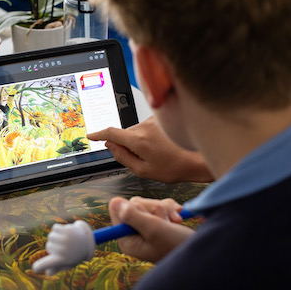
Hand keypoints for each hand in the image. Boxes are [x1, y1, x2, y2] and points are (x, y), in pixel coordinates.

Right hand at [32, 220, 94, 274]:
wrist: (89, 241)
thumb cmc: (76, 254)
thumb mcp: (68, 262)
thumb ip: (57, 267)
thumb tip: (48, 273)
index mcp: (62, 260)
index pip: (49, 264)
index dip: (40, 266)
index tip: (35, 268)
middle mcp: (63, 251)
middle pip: (48, 246)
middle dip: (54, 246)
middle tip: (64, 246)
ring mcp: (65, 241)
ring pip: (51, 236)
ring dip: (56, 237)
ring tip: (65, 239)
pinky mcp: (67, 231)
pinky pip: (55, 228)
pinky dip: (58, 229)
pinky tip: (65, 232)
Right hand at [87, 115, 211, 182]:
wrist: (198, 158)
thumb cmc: (175, 167)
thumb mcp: (144, 171)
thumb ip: (123, 158)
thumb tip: (111, 147)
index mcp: (138, 140)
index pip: (111, 133)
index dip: (98, 134)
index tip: (91, 136)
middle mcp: (145, 126)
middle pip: (124, 134)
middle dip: (126, 144)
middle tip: (141, 160)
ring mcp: (154, 120)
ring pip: (136, 131)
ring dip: (139, 141)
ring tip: (157, 154)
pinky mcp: (161, 118)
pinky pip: (147, 127)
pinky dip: (149, 136)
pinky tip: (162, 146)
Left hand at [109, 196, 193, 262]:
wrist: (202, 254)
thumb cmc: (178, 246)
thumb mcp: (154, 230)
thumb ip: (133, 216)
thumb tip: (114, 201)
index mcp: (127, 239)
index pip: (118, 209)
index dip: (136, 208)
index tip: (149, 217)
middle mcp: (134, 234)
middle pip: (134, 204)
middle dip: (154, 208)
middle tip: (166, 222)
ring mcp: (146, 228)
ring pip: (148, 203)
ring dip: (164, 209)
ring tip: (175, 222)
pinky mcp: (158, 222)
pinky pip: (159, 204)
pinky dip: (171, 209)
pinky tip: (178, 219)